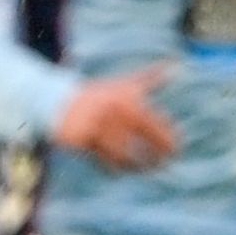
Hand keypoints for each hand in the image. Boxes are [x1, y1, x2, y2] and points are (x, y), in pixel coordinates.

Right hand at [52, 64, 178, 171]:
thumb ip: (150, 77)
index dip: (168, 139)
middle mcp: (114, 112)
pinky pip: (104, 161)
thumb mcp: (124, 84)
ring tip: (143, 169)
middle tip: (163, 164)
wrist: (59, 101)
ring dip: (137, 166)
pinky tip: (120, 170)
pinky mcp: (83, 140)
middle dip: (157, 156)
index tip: (176, 149)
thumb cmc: (99, 94)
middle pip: (143, 141)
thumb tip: (175, 64)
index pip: (156, 123)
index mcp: (127, 99)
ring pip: (124, 156)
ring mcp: (98, 127)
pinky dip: (115, 169)